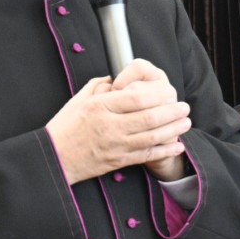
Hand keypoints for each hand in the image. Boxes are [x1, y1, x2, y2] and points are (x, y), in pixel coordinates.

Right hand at [47, 59, 191, 183]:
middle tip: (185, 106)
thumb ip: (99, 86)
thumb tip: (115, 77)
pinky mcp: (118, 161)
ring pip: (152, 137)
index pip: (136, 98)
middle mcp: (110, 126)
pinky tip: (176, 145)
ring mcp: (116, 145)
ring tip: (186, 122)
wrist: (54, 158)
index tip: (169, 92)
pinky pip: (146, 155)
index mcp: (100, 107)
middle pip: (149, 118)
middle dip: (172, 112)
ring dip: (173, 129)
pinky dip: (164, 151)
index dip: (157, 95)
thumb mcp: (78, 100)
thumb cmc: (65, 127)